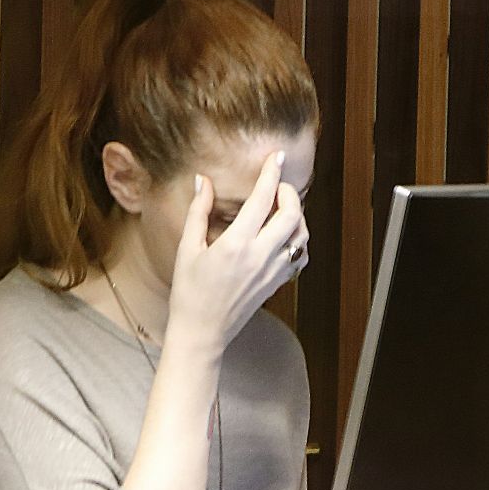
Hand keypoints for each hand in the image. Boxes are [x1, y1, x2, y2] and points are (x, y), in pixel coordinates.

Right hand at [165, 151, 308, 349]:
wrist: (202, 332)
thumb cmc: (189, 292)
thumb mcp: (188, 248)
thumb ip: (198, 212)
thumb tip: (203, 180)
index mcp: (236, 244)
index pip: (262, 198)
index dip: (272, 173)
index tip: (277, 157)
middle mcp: (260, 256)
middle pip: (292, 214)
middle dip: (289, 193)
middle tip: (277, 186)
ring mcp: (273, 271)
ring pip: (301, 235)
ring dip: (297, 216)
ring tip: (281, 208)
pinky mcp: (277, 283)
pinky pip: (300, 256)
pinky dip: (298, 240)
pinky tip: (283, 235)